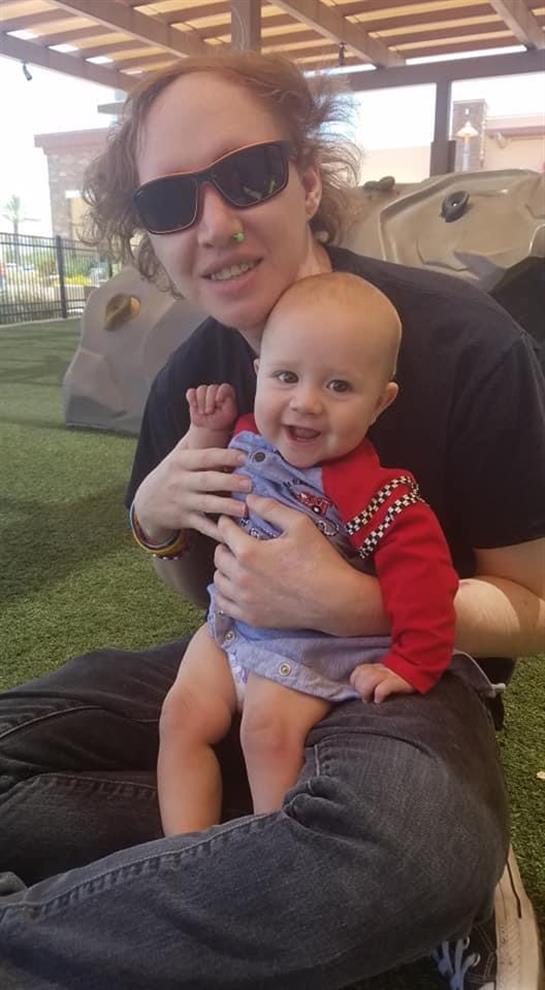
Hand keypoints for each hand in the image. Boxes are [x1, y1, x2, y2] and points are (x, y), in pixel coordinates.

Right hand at [133, 442, 250, 542]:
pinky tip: (231, 534)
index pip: (204, 457)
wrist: (146, 504)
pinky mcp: (185, 520)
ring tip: (245, 508)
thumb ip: (194, 439)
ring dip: (226, 506)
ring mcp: (182, 502)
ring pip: (206, 504)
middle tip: (249, 483)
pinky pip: (203, 526)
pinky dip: (216, 531)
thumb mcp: (177, 454)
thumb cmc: (170, 474)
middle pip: (207, 480)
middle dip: (228, 481)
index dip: (223, 456)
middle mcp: (180, 481)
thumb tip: (212, 414)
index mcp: (181, 462)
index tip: (243, 456)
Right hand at [187, 383, 236, 433]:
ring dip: (201, 402)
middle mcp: (216, 391)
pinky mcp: (194, 396)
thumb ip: (227, 407)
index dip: (221, 392)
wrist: (208, 427)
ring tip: (203, 413)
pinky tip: (194, 405)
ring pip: (202, 389)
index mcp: (227, 394)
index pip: (225, 388)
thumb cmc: (220, 421)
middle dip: (209, 401)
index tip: (218, 400)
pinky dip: (191, 398)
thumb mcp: (227, 416)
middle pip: (212, 388)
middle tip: (208, 412)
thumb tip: (218, 399)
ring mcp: (205, 392)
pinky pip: (191, 392)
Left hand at [212, 493, 373, 630]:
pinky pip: (224, 604)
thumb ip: (272, 509)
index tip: (230, 521)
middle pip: (218, 556)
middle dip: (224, 545)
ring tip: (235, 563)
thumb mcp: (300, 525)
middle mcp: (241, 577)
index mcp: (249, 552)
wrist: (335, 600)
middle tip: (234, 542)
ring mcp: (245, 600)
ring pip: (218, 580)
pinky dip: (224, 593)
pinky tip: (234, 587)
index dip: (226, 522)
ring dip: (223, 569)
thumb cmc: (319, 559)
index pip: (224, 532)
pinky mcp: (252, 617)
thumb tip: (249, 499)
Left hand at [350, 663, 414, 704]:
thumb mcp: (388, 673)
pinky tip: (379, 701)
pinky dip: (378, 695)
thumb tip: (362, 688)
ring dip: (366, 692)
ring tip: (371, 700)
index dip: (355, 680)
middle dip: (360, 688)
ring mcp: (390, 675)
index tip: (359, 689)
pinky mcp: (398, 683)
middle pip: (362, 675)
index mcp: (378, 667)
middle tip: (365, 698)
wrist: (421, 666)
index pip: (359, 670)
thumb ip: (375, 676)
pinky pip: (382, 688)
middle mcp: (382, 669)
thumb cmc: (403, 677)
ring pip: (369, 680)